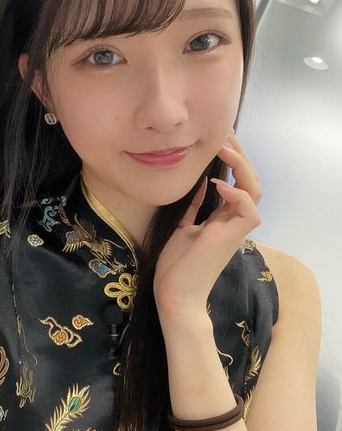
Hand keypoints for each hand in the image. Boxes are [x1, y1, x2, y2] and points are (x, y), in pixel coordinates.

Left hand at [154, 132, 262, 325]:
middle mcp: (232, 221)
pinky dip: (236, 193)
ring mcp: (233, 229)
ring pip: (255, 191)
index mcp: (222, 218)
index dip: (232, 160)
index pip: (237, 182)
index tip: (218, 140)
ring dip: (242, 167)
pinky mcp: (230, 238)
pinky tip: (217, 182)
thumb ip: (193, 206)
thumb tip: (199, 183)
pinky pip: (248, 210)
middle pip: (250, 181)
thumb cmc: (176, 266)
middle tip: (225, 134)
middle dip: (240, 155)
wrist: (174, 296)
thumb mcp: (181, 227)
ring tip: (225, 149)